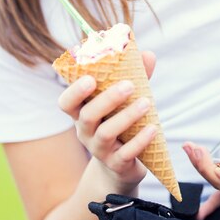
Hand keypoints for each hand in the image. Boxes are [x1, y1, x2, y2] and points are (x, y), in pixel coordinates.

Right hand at [58, 50, 156, 191]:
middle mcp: (85, 132)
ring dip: (127, 116)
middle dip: (108, 99)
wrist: (121, 166)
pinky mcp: (116, 164)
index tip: (90, 78)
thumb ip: (134, 76)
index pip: (66, 102)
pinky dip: (140, 140)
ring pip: (106, 133)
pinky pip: (126, 153)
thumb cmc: (120, 122)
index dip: (75, 91)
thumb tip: (148, 54)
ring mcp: (99, 150)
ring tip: (146, 102)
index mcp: (81, 112)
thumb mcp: (123, 100)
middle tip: (129, 85)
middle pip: (88, 116)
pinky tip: (153, 128)